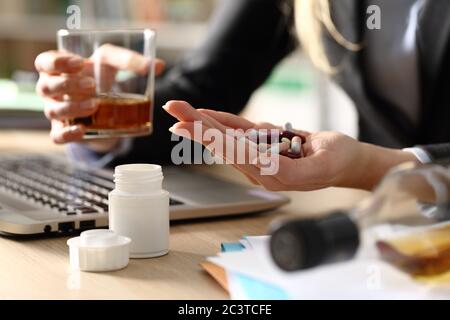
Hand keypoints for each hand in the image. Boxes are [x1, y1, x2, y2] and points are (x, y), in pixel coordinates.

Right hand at [35, 45, 164, 150]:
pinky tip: (82, 130)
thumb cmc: (101, 76)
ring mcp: (56, 111)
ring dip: (73, 107)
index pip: (44, 62)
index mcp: (57, 68)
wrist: (103, 105)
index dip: (57, 62)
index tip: (79, 63)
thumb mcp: (113, 63)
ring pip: (54, 111)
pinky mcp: (64, 131)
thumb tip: (159, 66)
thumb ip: (131, 61)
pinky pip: (58, 136)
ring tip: (95, 105)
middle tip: (92, 86)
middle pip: (47, 87)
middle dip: (68, 85)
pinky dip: (68, 134)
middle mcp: (51, 90)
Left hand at [163, 101, 418, 190]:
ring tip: (179, 109)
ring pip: (225, 136)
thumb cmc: (338, 162)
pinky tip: (205, 115)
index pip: (235, 152)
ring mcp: (259, 156)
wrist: (346, 162)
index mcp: (270, 174)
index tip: (190, 125)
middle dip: (196, 124)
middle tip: (174, 109)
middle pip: (222, 142)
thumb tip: (264, 165)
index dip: (212, 135)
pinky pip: (239, 131)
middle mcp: (259, 167)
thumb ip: (293, 171)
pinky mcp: (263, 146)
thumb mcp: (321, 167)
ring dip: (201, 121)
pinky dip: (221, 121)